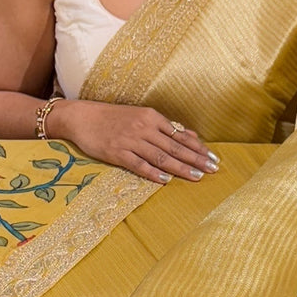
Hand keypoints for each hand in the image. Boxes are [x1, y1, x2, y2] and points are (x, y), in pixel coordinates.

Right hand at [51, 101, 219, 184]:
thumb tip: (191, 134)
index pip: (181, 135)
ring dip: (180, 167)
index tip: (214, 158)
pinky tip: (165, 180)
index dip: (199, 147)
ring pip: (160, 156)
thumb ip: (167, 127)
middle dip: (196, 159)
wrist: (82, 117)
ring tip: (197, 176)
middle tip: (214, 169)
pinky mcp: (116, 153)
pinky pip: (138, 164)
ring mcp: (130, 141)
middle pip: (175, 147)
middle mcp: (143, 128)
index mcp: (152, 117)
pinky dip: (153, 172)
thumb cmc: (113, 117)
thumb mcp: (142, 116)